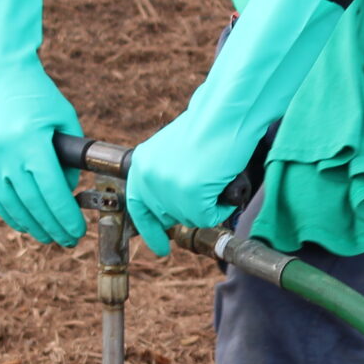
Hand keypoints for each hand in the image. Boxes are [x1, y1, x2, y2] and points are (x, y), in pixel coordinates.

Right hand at [0, 70, 84, 245]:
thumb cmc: (35, 93)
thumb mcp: (62, 118)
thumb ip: (69, 155)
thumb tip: (67, 190)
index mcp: (31, 143)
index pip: (52, 192)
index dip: (66, 217)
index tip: (77, 230)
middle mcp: (5, 154)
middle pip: (33, 204)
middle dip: (52, 227)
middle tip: (66, 240)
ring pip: (10, 205)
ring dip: (31, 225)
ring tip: (47, 237)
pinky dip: (9, 213)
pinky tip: (23, 223)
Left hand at [123, 111, 248, 255]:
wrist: (225, 115)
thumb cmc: (208, 127)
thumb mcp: (173, 151)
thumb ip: (165, 177)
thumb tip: (171, 207)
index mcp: (141, 165)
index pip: (138, 206)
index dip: (150, 229)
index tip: (160, 248)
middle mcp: (149, 179)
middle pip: (170, 215)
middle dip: (189, 209)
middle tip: (205, 193)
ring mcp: (168, 189)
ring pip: (191, 218)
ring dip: (208, 204)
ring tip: (216, 176)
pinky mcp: (190, 196)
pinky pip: (209, 217)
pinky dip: (221, 205)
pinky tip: (223, 181)